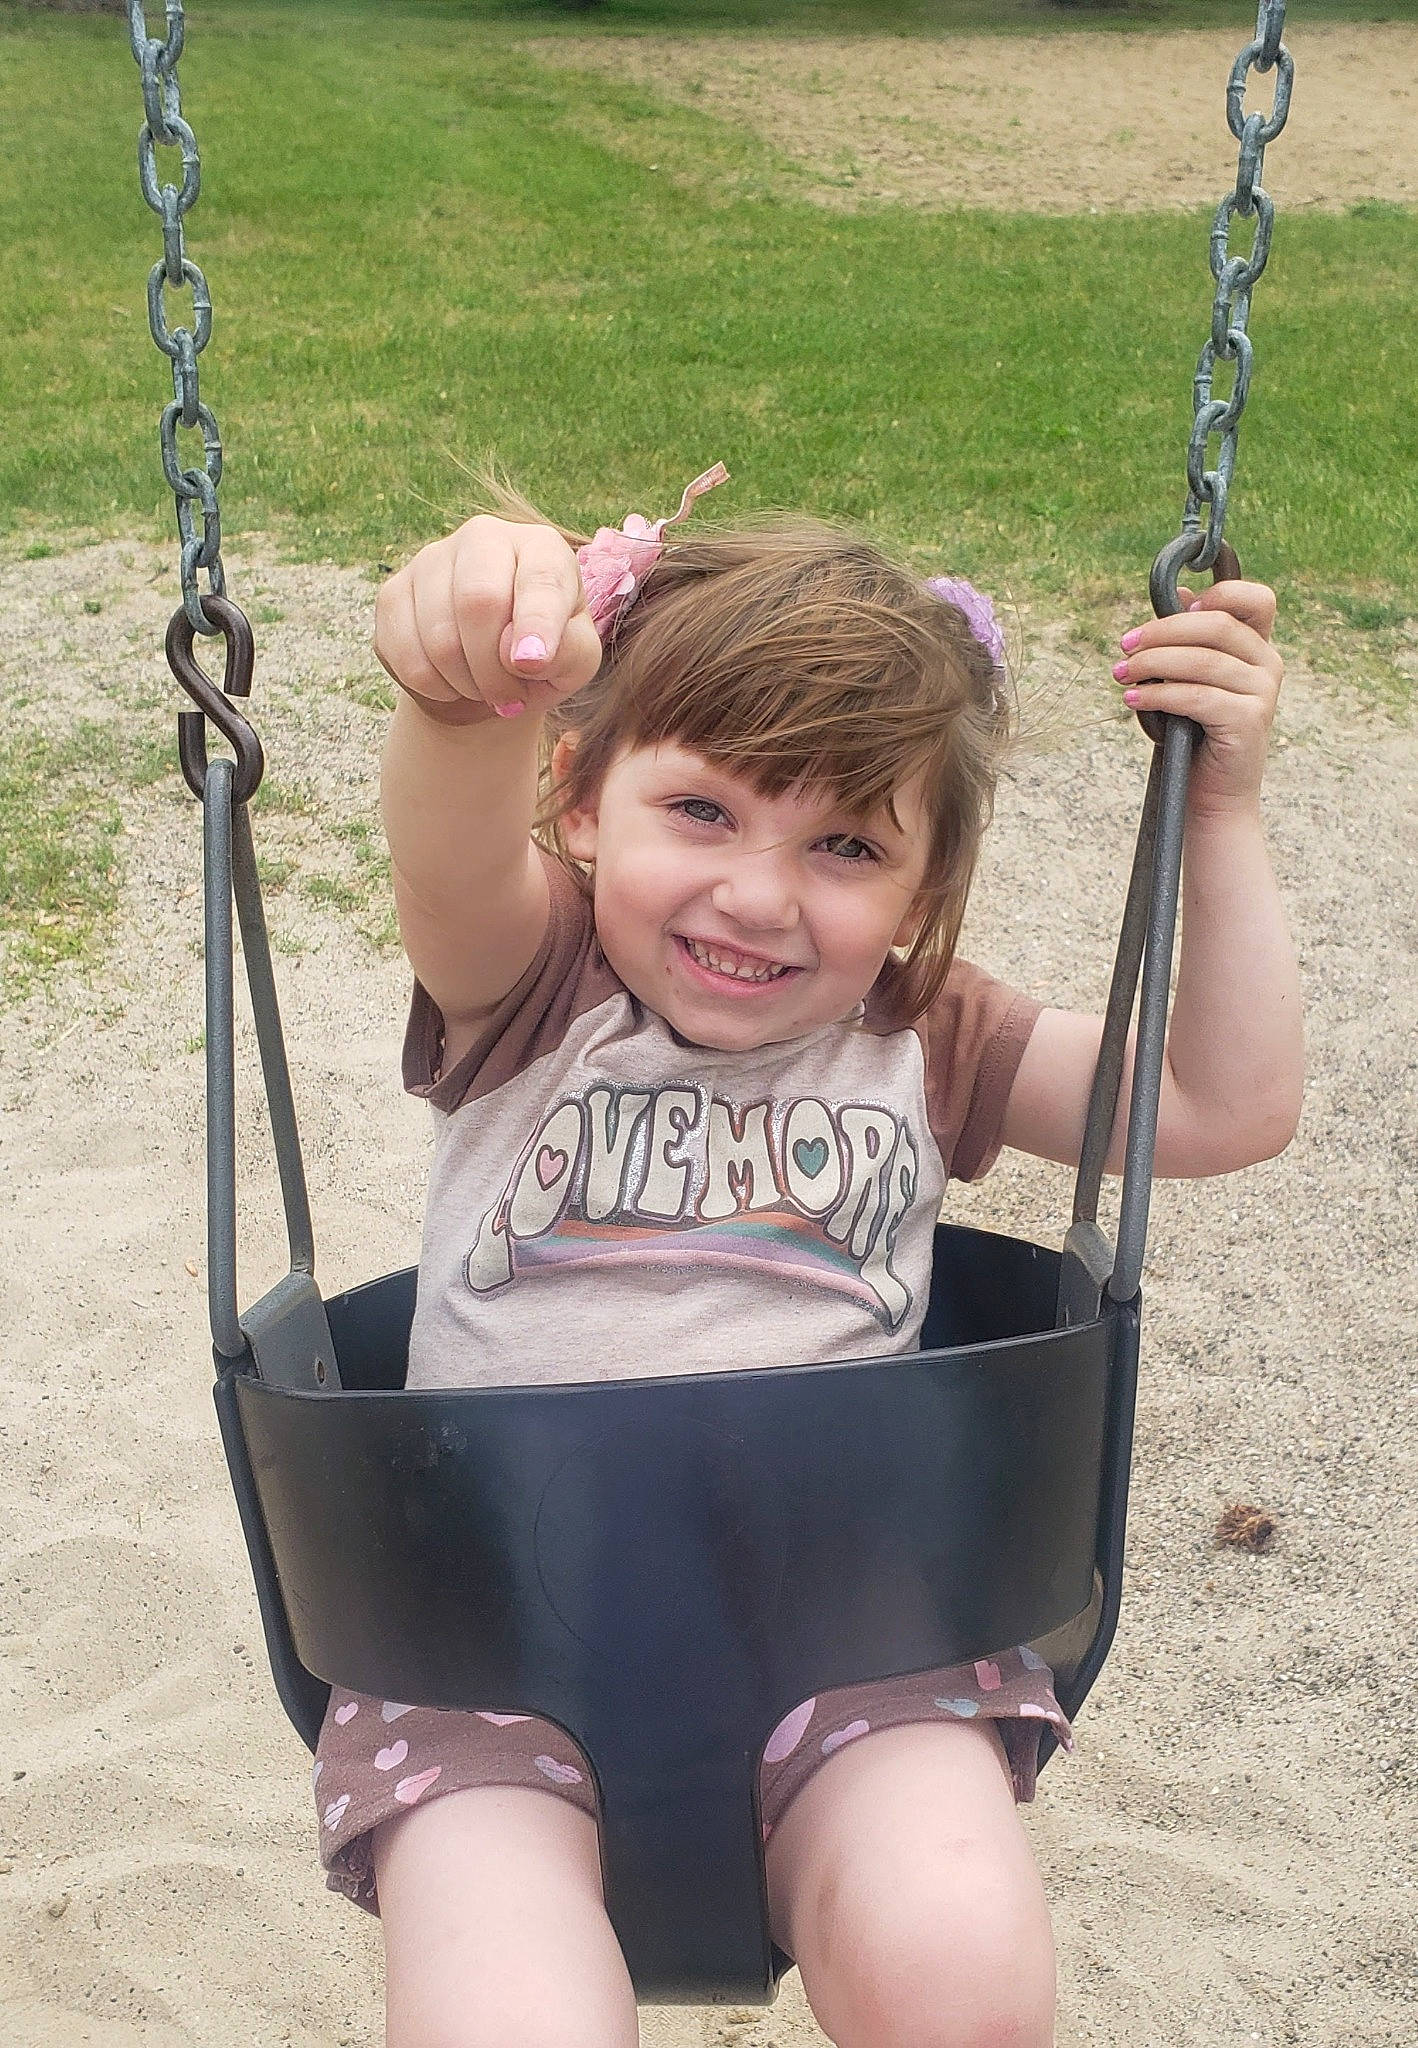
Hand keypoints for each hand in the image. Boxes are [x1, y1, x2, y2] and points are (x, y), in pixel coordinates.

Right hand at [374, 515, 602, 720]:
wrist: (489, 669)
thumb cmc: (545, 657)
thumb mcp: (576, 660)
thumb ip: (569, 653)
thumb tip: (523, 656)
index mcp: (540, 546)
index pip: (539, 579)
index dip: (535, 625)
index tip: (532, 665)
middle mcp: (483, 538)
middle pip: (478, 602)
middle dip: (495, 670)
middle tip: (510, 700)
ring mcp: (430, 560)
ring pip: (439, 637)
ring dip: (468, 685)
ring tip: (486, 689)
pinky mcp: (393, 593)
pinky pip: (408, 657)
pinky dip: (436, 688)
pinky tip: (453, 683)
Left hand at [1112, 581, 1283, 812]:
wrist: (1211, 794)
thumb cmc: (1195, 733)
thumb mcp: (1189, 678)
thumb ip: (1187, 639)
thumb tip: (1178, 593)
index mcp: (1258, 646)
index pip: (1256, 599)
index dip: (1218, 592)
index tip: (1176, 605)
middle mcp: (1268, 664)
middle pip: (1216, 624)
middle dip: (1162, 631)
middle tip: (1125, 646)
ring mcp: (1263, 692)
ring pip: (1202, 660)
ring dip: (1152, 664)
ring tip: (1121, 674)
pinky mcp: (1249, 720)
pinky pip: (1196, 696)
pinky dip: (1158, 696)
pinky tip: (1132, 701)